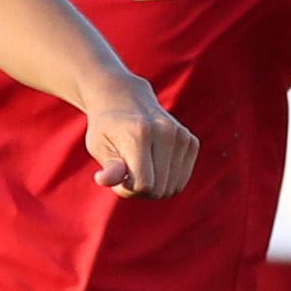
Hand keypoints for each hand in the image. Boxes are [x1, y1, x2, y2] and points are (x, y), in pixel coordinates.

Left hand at [83, 82, 196, 198]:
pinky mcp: (191, 142)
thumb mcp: (98, 145)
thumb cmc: (107, 128)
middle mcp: (166, 132)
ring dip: (153, 187)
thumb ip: (108, 165)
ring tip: (138, 168)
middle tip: (125, 172)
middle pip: (160, 189)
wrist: (125, 100)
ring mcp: (182, 136)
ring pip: (173, 188)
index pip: (144, 184)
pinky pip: (180, 181)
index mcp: (141, 133)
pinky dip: (165, 181)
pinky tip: (152, 165)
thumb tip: (104, 180)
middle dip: (139, 190)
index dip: (127, 189)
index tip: (115, 175)